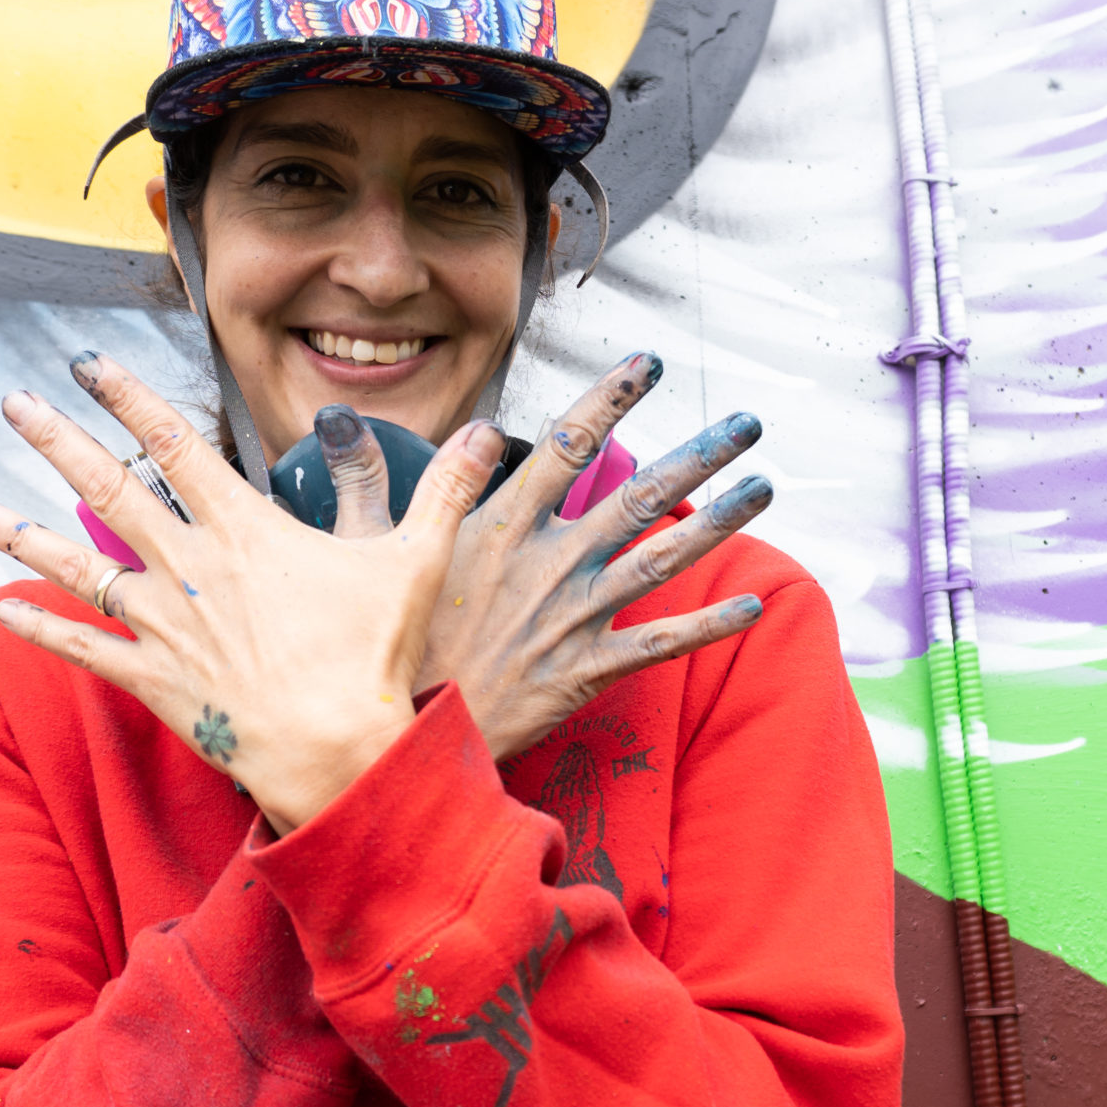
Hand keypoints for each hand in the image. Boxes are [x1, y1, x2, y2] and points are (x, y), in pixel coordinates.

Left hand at [0, 354, 507, 832]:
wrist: (338, 756)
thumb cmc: (376, 660)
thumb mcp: (416, 563)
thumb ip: (444, 493)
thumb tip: (492, 435)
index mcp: (244, 530)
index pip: (174, 444)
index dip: (128, 396)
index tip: (87, 362)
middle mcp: (191, 568)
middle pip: (109, 489)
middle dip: (56, 439)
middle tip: (13, 401)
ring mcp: (166, 625)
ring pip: (78, 566)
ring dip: (20, 532)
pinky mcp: (156, 682)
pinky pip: (86, 650)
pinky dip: (43, 630)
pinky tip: (2, 612)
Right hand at [325, 351, 772, 761]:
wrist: (399, 744)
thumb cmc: (383, 648)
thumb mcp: (364, 556)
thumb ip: (360, 482)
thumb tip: (340, 420)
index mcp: (498, 527)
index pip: (564, 444)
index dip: (610, 399)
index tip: (646, 363)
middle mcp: (545, 563)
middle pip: (637, 495)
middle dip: (698, 453)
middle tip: (746, 421)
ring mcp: (571, 617)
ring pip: (661, 558)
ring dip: (718, 521)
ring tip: (765, 487)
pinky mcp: (584, 672)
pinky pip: (658, 643)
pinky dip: (707, 625)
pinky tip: (751, 603)